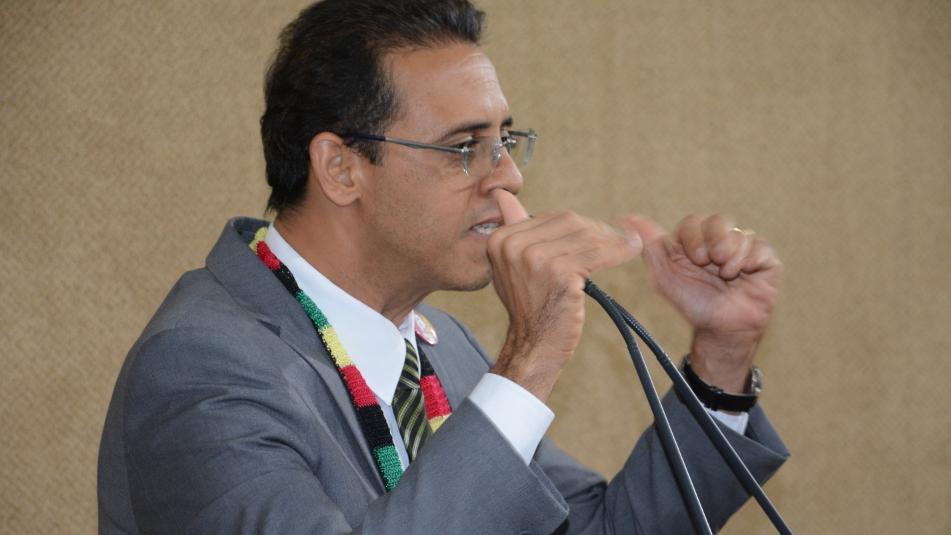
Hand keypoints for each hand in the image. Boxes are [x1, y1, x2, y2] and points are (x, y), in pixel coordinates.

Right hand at [487, 190, 640, 400]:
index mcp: (501, 239)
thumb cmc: (529, 307)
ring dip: (612, 240)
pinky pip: (596, 253)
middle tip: (619, 239)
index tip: (599, 233)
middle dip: (597, 230)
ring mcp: (534, 258)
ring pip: (585, 236)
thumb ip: (512, 228)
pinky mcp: (559, 272)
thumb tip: (503, 195)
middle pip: (568, 222)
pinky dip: (618, 251)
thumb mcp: (512, 265)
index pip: (550, 218)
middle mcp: (512, 245)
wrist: (533, 345)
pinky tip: (631, 250)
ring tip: (630, 244)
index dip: (580, 225)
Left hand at [621, 214, 781, 391]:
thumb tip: (626, 218)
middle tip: (709, 263)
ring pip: (740, 233)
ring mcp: (744, 248)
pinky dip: (748, 260)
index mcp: (695, 242)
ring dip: (730, 255)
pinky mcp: (765, 260)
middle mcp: (720, 241)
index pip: (694, 222)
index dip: (693, 237)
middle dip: (712, 242)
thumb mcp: (664, 277)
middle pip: (718, 220)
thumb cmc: (692, 303)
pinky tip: (742, 275)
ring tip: (726, 276)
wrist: (720, 330)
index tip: (694, 259)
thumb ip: (649, 247)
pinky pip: (760, 246)